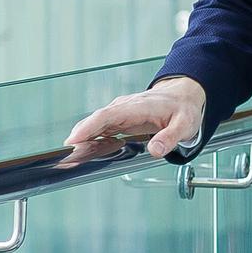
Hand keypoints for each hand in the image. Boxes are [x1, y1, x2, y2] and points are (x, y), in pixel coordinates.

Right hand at [63, 77, 206, 164]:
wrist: (183, 96)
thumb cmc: (183, 109)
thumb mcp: (184, 125)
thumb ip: (170, 138)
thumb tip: (156, 150)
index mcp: (138, 107)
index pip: (108, 115)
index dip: (89, 127)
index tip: (75, 139)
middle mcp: (125, 107)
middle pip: (96, 119)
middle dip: (79, 134)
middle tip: (67, 155)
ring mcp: (121, 112)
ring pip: (96, 123)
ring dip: (82, 137)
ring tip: (72, 157)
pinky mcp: (119, 119)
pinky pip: (101, 127)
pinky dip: (90, 137)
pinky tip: (85, 151)